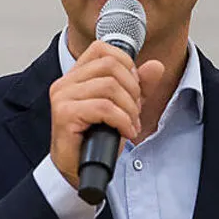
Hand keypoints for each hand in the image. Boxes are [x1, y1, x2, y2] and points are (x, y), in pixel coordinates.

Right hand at [48, 41, 164, 187]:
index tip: (133, 87)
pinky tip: (125, 131)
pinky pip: (104, 108)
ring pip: (110, 86)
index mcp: (75, 76)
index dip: (126, 63)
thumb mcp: (124, 108)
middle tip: (135, 110)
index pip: (101, 49)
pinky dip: (122, 120)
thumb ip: (139, 86)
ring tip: (130, 124)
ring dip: (129, 108)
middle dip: (132, 88)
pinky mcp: (65, 114)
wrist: (77, 169)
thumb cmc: (95, 140)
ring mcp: (63, 97)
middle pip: (110, 65)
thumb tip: (155, 66)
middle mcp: (65, 82)